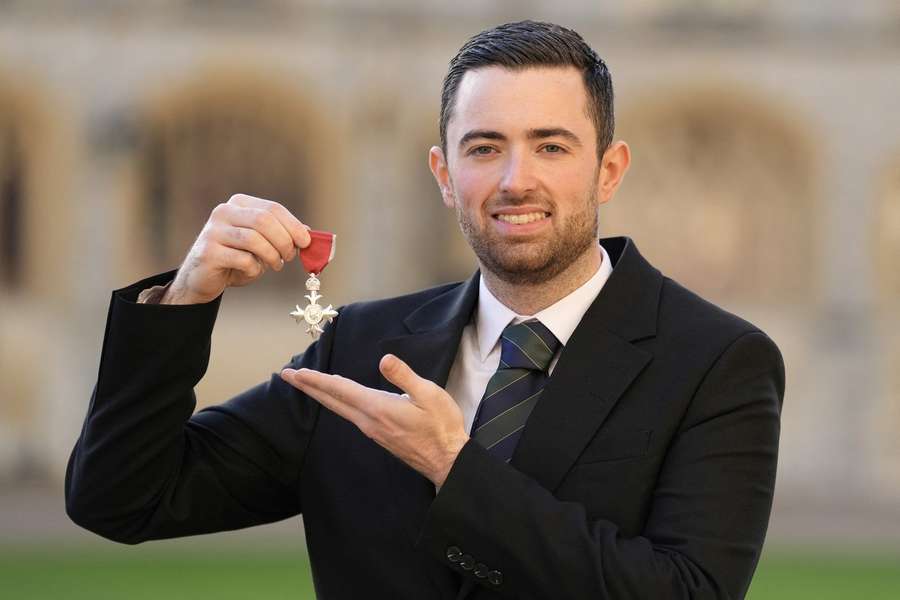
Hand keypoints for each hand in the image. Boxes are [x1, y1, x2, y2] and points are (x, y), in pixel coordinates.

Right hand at [162, 194, 312, 304]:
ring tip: (275, 265)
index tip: (306, 242)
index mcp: (239, 204)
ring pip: (254, 239)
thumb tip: (310, 234)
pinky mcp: (208, 252)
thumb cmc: (237, 258)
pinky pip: (242, 259)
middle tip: (290, 257)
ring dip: (272, 256)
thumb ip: (283, 235)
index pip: (272, 208)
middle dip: (284, 241)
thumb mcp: (263, 244)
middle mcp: (224, 212)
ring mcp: (213, 231)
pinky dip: (254, 269)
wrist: (202, 277)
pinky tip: (252, 271)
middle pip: (264, 221)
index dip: (293, 225)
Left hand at [280, 354, 469, 486]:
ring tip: (308, 383)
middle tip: (287, 376)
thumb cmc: (441, 426)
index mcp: (378, 408)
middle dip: (309, 387)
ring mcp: (373, 430)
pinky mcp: (379, 434)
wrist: (446, 460)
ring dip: (321, 394)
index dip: (317, 380)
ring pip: (340, 408)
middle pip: (332, 401)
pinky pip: (350, 414)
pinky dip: (337, 402)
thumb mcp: (429, 394)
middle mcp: (369, 421)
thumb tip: (383, 360)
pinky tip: (338, 398)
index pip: (341, 390)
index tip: (296, 373)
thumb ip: (404, 376)